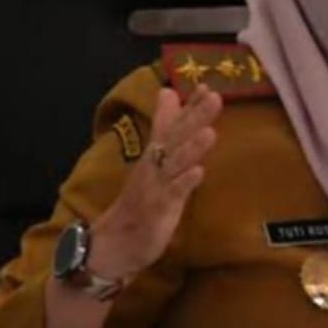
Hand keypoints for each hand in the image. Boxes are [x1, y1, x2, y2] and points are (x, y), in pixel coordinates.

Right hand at [88, 84, 221, 278]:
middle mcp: (155, 166)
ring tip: (210, 132)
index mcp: (156, 155)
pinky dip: (185, 183)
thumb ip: (164, 128)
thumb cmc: (141, 200)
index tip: (206, 85)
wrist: (113, 242)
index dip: (190, 107)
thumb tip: (170, 93)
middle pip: (175, 138)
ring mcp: (156, 187)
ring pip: (174, 164)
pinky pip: (172, 195)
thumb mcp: (154, 161)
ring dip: (192, 147)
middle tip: (214, 96)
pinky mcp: (159, 210)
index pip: (173, 125)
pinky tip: (199, 172)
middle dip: (194, 118)